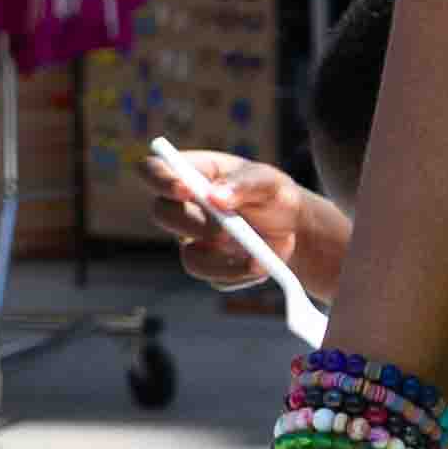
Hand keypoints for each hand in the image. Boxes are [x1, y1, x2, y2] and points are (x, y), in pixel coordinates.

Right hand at [149, 149, 344, 304]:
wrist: (292, 228)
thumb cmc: (272, 194)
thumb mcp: (268, 181)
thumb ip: (243, 184)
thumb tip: (215, 196)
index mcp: (192, 174)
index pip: (154, 170)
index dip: (160, 179)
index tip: (185, 189)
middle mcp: (184, 208)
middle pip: (162, 213)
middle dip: (191, 223)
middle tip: (223, 229)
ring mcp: (192, 241)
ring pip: (189, 257)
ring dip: (222, 259)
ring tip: (257, 253)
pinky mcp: (209, 268)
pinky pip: (214, 278)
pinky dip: (239, 273)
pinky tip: (261, 263)